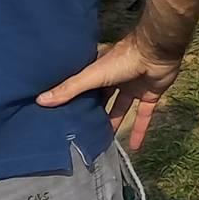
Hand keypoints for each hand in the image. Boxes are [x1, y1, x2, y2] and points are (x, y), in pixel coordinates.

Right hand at [38, 32, 184, 149]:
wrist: (157, 51)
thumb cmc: (123, 60)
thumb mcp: (92, 75)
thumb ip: (70, 89)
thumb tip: (40, 100)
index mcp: (100, 69)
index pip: (83, 86)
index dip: (74, 99)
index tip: (61, 115)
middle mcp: (115, 78)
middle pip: (102, 100)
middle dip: (94, 114)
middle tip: (80, 134)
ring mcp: (133, 86)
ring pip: (121, 109)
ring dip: (114, 125)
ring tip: (102, 145)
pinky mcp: (150, 95)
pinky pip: (143, 116)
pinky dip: (139, 131)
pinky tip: (133, 148)